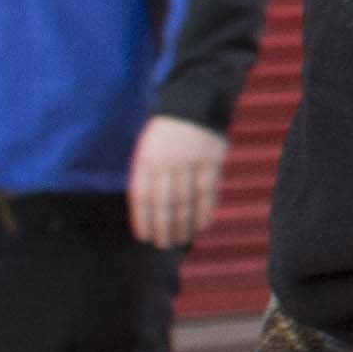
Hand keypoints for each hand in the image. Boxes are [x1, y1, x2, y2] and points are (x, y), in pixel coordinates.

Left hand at [126, 114, 222, 250]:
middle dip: (164, 227)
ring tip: (182, 239)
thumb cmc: (164, 135)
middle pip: (164, 203)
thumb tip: (150, 213)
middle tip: (164, 244)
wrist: (190, 106)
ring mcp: (189, 162)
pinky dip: (205, 211)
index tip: (145, 237)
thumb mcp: (146, 151)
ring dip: (183, 224)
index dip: (143, 220)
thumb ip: (147, 178)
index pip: (141, 197)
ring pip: (186, 200)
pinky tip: (201, 225)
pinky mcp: (211, 161)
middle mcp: (166, 162)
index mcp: (145, 160)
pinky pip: (208, 192)